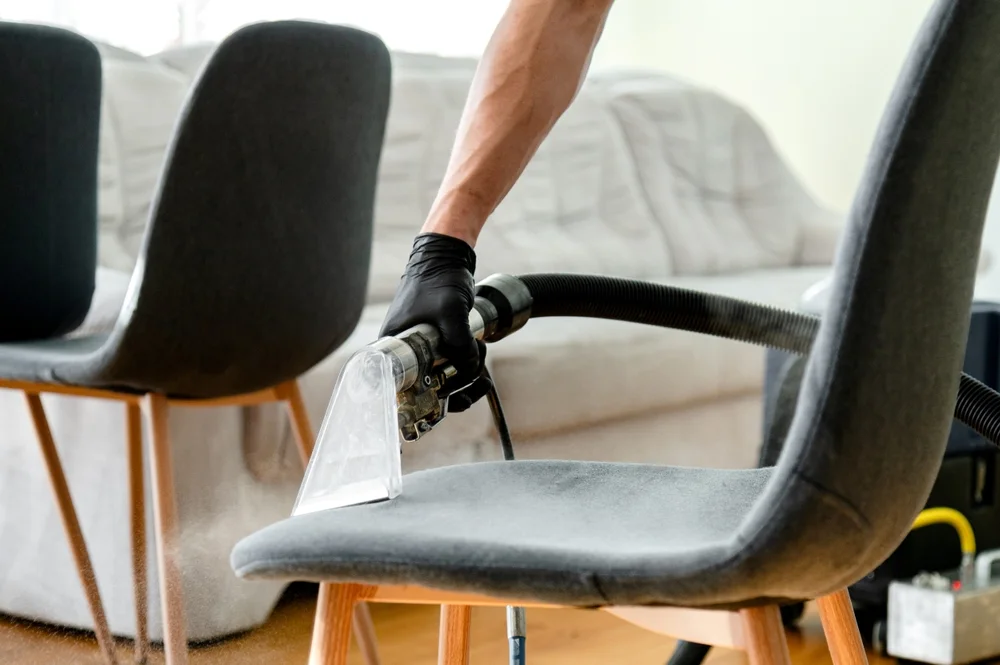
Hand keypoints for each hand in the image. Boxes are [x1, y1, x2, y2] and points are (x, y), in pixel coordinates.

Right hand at [379, 232, 490, 411]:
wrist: (446, 255)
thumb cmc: (438, 279)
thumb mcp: (451, 313)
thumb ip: (459, 344)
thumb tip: (469, 368)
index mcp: (393, 348)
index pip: (404, 390)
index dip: (426, 401)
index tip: (446, 403)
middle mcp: (404, 352)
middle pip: (429, 388)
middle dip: (457, 383)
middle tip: (475, 370)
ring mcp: (421, 347)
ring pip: (444, 377)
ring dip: (467, 372)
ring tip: (479, 352)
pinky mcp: (436, 341)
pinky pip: (451, 363)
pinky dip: (468, 363)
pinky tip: (480, 353)